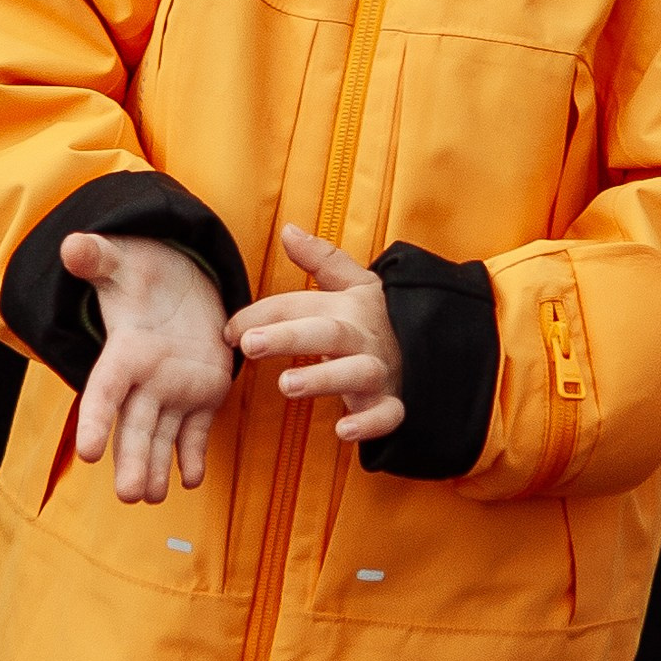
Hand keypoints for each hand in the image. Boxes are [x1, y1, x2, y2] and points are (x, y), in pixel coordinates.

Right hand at [62, 230, 234, 501]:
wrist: (176, 284)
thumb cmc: (141, 274)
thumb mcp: (122, 263)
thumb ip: (99, 259)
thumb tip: (72, 246)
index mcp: (125, 351)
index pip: (105, 390)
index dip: (97, 420)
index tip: (88, 452)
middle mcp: (145, 379)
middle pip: (134, 425)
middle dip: (131, 461)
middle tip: (128, 497)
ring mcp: (173, 390)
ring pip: (162, 435)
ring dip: (156, 467)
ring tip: (153, 498)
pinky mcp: (203, 394)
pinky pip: (197, 430)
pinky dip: (194, 455)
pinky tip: (192, 480)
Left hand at [228, 225, 405, 445]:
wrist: (431, 352)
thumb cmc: (377, 321)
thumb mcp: (355, 284)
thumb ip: (321, 259)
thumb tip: (287, 230)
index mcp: (348, 307)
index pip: (300, 305)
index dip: (262, 315)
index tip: (229, 331)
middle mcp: (364, 338)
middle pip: (327, 332)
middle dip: (288, 336)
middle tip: (249, 345)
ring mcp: (381, 372)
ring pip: (356, 373)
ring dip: (323, 378)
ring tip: (287, 385)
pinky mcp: (393, 404)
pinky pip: (387, 415)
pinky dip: (369, 424)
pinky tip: (343, 431)